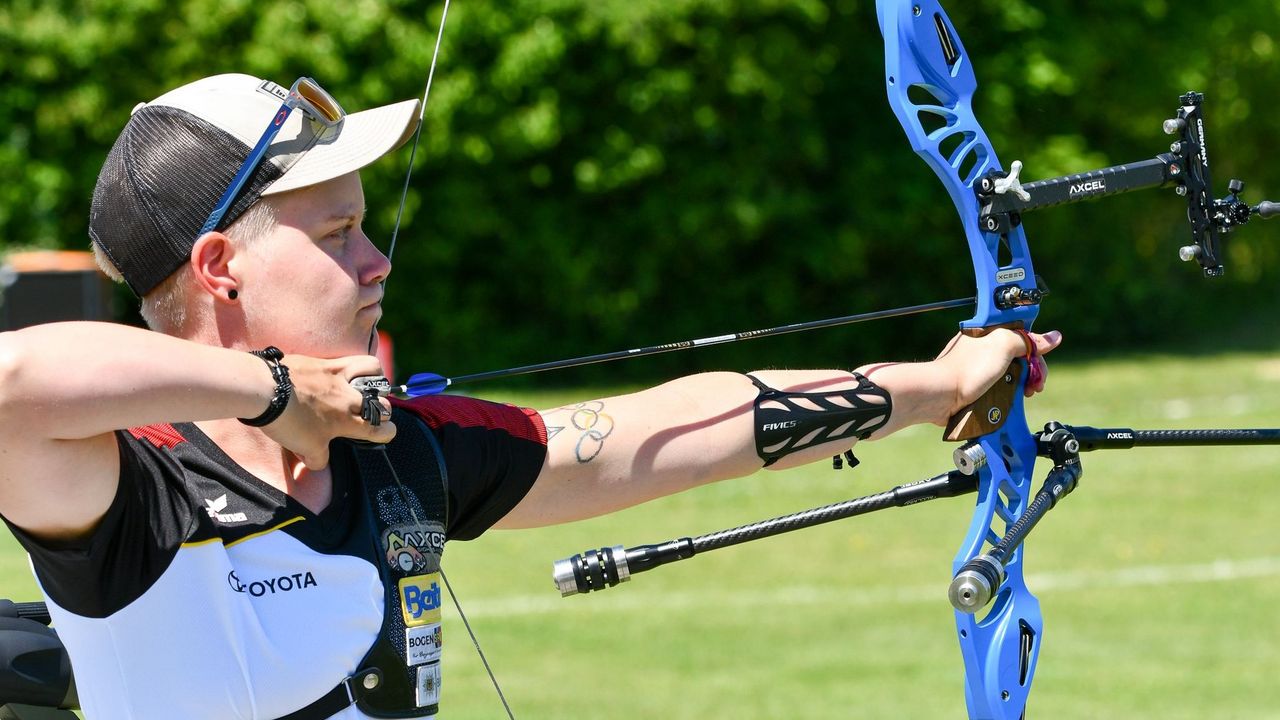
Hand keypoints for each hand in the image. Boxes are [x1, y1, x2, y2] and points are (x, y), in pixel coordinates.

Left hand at [260, 354, 396, 468]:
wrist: (265, 390)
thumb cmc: (287, 421)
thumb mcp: (305, 448)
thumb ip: (318, 458)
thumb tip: (319, 461)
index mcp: (348, 421)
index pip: (382, 429)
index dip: (386, 433)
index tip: (382, 434)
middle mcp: (349, 397)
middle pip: (383, 402)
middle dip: (384, 411)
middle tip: (370, 414)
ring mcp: (338, 376)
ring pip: (373, 368)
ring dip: (376, 377)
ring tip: (367, 383)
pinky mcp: (324, 362)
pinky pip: (348, 358)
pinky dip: (351, 364)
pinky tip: (342, 370)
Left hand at [934, 328, 1061, 421]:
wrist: (941, 396)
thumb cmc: (966, 369)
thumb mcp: (1003, 345)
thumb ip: (1028, 340)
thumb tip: (1053, 337)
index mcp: (989, 332)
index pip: (1021, 334)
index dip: (1035, 347)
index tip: (1040, 360)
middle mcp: (985, 348)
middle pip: (1020, 355)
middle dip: (1033, 369)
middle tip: (1037, 383)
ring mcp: (981, 368)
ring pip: (1013, 373)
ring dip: (1024, 384)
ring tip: (1028, 393)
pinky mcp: (978, 387)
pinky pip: (1001, 388)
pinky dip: (1011, 393)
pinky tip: (1015, 400)